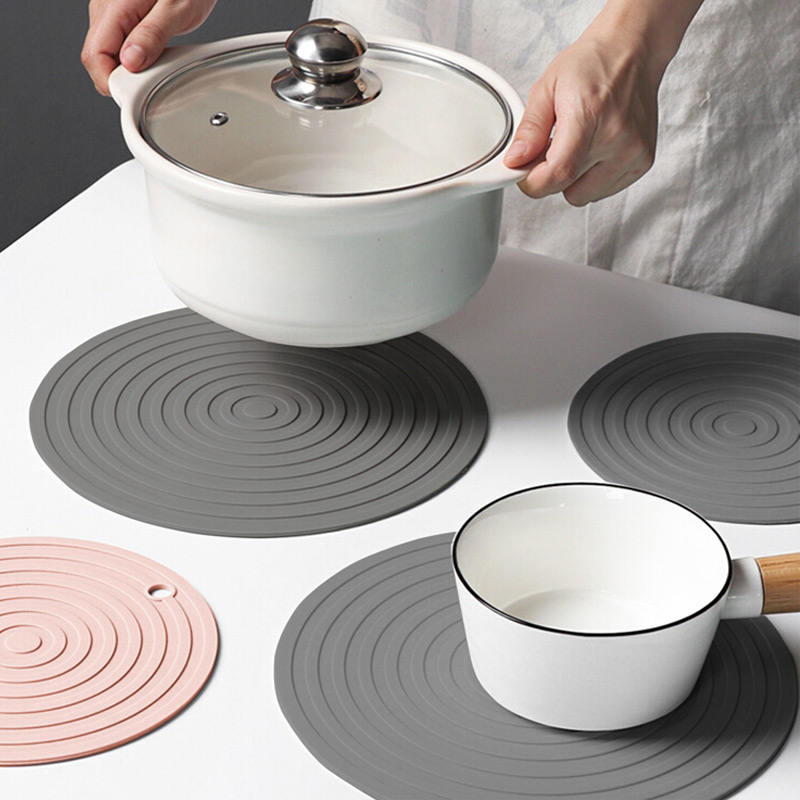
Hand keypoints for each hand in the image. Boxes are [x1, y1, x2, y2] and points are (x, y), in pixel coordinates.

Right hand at [81, 0, 216, 95]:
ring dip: (130, 68)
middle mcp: (106, 8)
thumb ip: (153, 36)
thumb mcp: (177, 9)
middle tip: (152, 80)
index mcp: (114, 7)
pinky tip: (155, 55)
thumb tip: (130, 63)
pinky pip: (120, 44)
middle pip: (98, 58)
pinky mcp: (122, 16)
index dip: (111, 82)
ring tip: (158, 63)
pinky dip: (136, 57)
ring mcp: (112, 12)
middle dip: (122, 78)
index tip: (133, 95)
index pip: (94, 56)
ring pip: (109, 53)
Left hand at [503, 0, 703, 205]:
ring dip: (573, 180)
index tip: (525, 174)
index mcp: (590, 115)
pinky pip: (604, 191)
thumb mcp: (547, 88)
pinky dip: (592, 178)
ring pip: (585, 196)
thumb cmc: (592, 65)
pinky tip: (594, 150)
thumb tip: (515, 161)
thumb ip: (529, 130)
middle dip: (551, 176)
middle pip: (568, 190)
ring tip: (576, 146)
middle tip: (552, 149)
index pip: (558, 174)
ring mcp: (633, 152)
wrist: (633, 51)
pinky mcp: (643, 161)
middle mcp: (617, 137)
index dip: (534, 183)